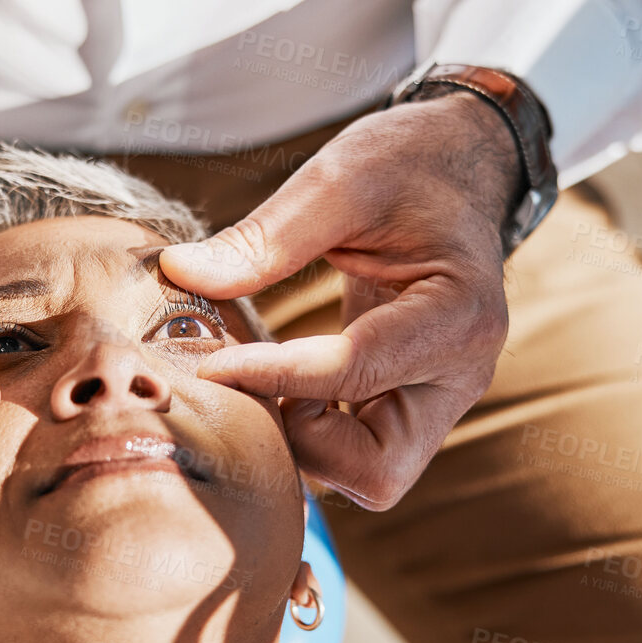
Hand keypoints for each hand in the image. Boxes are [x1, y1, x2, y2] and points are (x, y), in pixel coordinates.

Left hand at [159, 93, 520, 510]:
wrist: (457, 168)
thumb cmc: (408, 166)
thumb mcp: (339, 179)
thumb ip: (265, 236)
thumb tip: (180, 274)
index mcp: (460, 315)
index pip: (355, 371)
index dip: (272, 376)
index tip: (208, 362)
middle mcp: (460, 376)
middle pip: (378, 470)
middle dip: (301, 441)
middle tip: (250, 377)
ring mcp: (439, 400)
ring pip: (367, 476)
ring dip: (302, 444)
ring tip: (256, 372)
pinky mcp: (412, 407)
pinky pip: (357, 455)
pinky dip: (309, 435)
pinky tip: (271, 381)